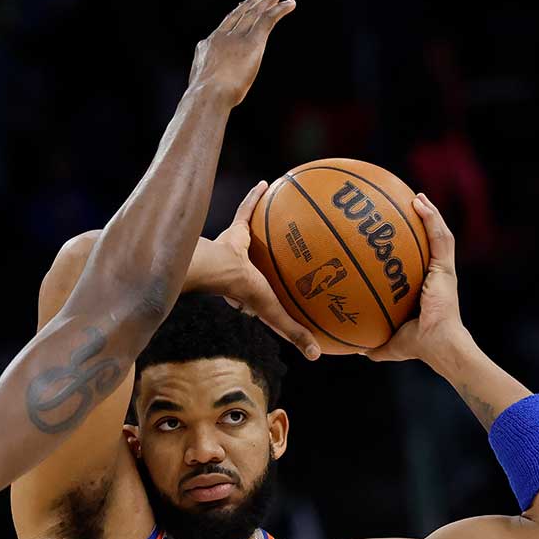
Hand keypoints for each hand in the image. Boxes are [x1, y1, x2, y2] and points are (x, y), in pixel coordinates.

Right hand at [188, 0, 295, 106]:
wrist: (207, 95)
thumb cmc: (204, 99)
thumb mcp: (203, 87)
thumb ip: (210, 82)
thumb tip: (213, 92)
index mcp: (207, 47)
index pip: (223, 27)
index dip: (234, 16)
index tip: (240, 8)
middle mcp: (221, 37)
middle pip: (238, 16)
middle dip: (250, 5)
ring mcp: (236, 39)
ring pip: (253, 14)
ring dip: (266, 3)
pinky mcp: (252, 42)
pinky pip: (267, 20)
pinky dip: (280, 10)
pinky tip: (290, 4)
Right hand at [190, 180, 320, 358]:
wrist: (220, 268)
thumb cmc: (245, 293)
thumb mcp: (276, 315)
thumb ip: (295, 333)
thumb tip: (317, 357)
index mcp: (250, 291)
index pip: (262, 297)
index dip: (271, 300)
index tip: (283, 300)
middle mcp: (242, 270)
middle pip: (258, 264)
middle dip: (265, 262)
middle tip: (281, 257)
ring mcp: (235, 249)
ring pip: (251, 236)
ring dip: (262, 226)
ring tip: (280, 213)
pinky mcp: (234, 229)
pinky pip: (247, 209)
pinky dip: (255, 197)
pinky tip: (269, 182)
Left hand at [368, 193, 469, 363]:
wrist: (438, 345)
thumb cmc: (419, 346)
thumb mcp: (388, 343)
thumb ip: (373, 344)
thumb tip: (354, 349)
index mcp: (426, 288)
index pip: (419, 262)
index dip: (412, 247)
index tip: (397, 236)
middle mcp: (437, 276)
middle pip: (430, 243)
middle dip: (422, 224)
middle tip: (408, 206)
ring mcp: (444, 270)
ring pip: (438, 235)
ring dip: (429, 214)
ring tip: (417, 197)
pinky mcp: (447, 267)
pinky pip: (439, 237)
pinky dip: (431, 218)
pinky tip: (420, 203)